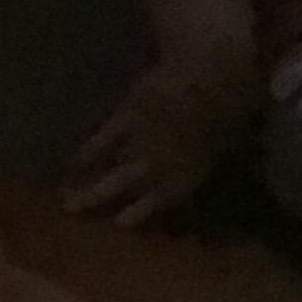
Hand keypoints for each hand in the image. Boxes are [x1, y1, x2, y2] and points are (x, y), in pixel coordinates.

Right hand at [66, 55, 255, 227]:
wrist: (210, 78)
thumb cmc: (232, 103)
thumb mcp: (234, 131)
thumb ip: (223, 143)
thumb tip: (232, 146)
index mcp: (190, 170)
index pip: (161, 196)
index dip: (139, 211)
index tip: (119, 223)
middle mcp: (161, 164)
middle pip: (127, 187)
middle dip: (102, 200)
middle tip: (77, 214)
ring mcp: (140, 143)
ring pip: (110, 171)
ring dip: (89, 187)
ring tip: (67, 201)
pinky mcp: (126, 117)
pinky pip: (102, 141)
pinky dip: (88, 153)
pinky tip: (73, 163)